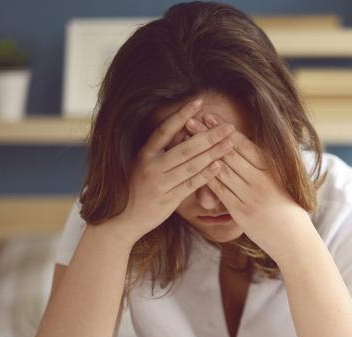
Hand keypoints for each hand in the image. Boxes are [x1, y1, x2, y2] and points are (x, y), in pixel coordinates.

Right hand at [108, 99, 236, 244]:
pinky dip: (206, 175)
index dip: (181, 114)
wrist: (122, 220)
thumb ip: (162, 151)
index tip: (199, 102)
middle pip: (185, 147)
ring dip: (213, 153)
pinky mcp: (167, 200)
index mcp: (144, 154)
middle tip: (228, 126)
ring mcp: (159, 183)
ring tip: (230, 143)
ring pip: (190, 165)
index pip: (165, 129)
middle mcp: (151, 166)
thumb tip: (186, 133)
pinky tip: (219, 166)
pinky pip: (190, 184)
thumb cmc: (137, 190)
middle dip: (209, 136)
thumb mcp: (143, 166)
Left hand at [185, 112, 312, 261]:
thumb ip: (268, 167)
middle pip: (229, 153)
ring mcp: (250, 196)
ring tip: (188, 140)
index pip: (245, 145)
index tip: (210, 116)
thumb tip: (253, 148)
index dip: (225, 130)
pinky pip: (220, 191)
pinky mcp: (241, 212)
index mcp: (272, 170)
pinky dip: (207, 177)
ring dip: (202, 153)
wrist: (295, 240)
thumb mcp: (285, 182)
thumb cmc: (290, 210)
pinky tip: (194, 167)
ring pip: (222, 169)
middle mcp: (261, 180)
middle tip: (191, 120)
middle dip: (208, 136)